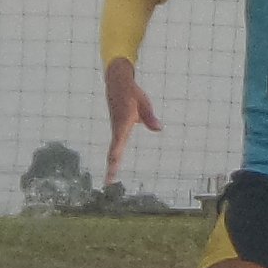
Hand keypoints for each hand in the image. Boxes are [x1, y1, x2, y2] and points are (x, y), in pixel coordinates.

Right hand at [104, 57, 161, 185]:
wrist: (118, 83)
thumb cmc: (132, 93)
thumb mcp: (143, 103)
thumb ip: (149, 117)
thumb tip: (159, 129)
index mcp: (122, 123)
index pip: (118, 143)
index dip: (115, 158)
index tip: (113, 168)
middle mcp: (117, 128)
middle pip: (113, 151)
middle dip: (111, 168)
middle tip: (108, 184)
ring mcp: (116, 129)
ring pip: (113, 150)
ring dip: (112, 165)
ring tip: (109, 181)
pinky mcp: (118, 128)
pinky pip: (116, 145)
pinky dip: (114, 156)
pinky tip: (114, 166)